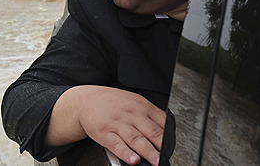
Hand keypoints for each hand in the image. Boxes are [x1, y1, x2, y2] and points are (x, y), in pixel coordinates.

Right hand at [45, 86, 165, 165]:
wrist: (87, 100)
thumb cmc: (113, 103)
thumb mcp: (134, 102)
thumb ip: (151, 115)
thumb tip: (167, 131)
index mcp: (142, 107)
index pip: (161, 122)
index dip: (169, 136)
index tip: (173, 147)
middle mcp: (131, 115)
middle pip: (151, 132)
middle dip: (161, 146)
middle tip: (166, 157)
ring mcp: (117, 124)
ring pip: (136, 139)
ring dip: (147, 152)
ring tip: (155, 161)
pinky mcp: (104, 133)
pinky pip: (116, 144)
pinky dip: (125, 153)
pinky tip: (132, 159)